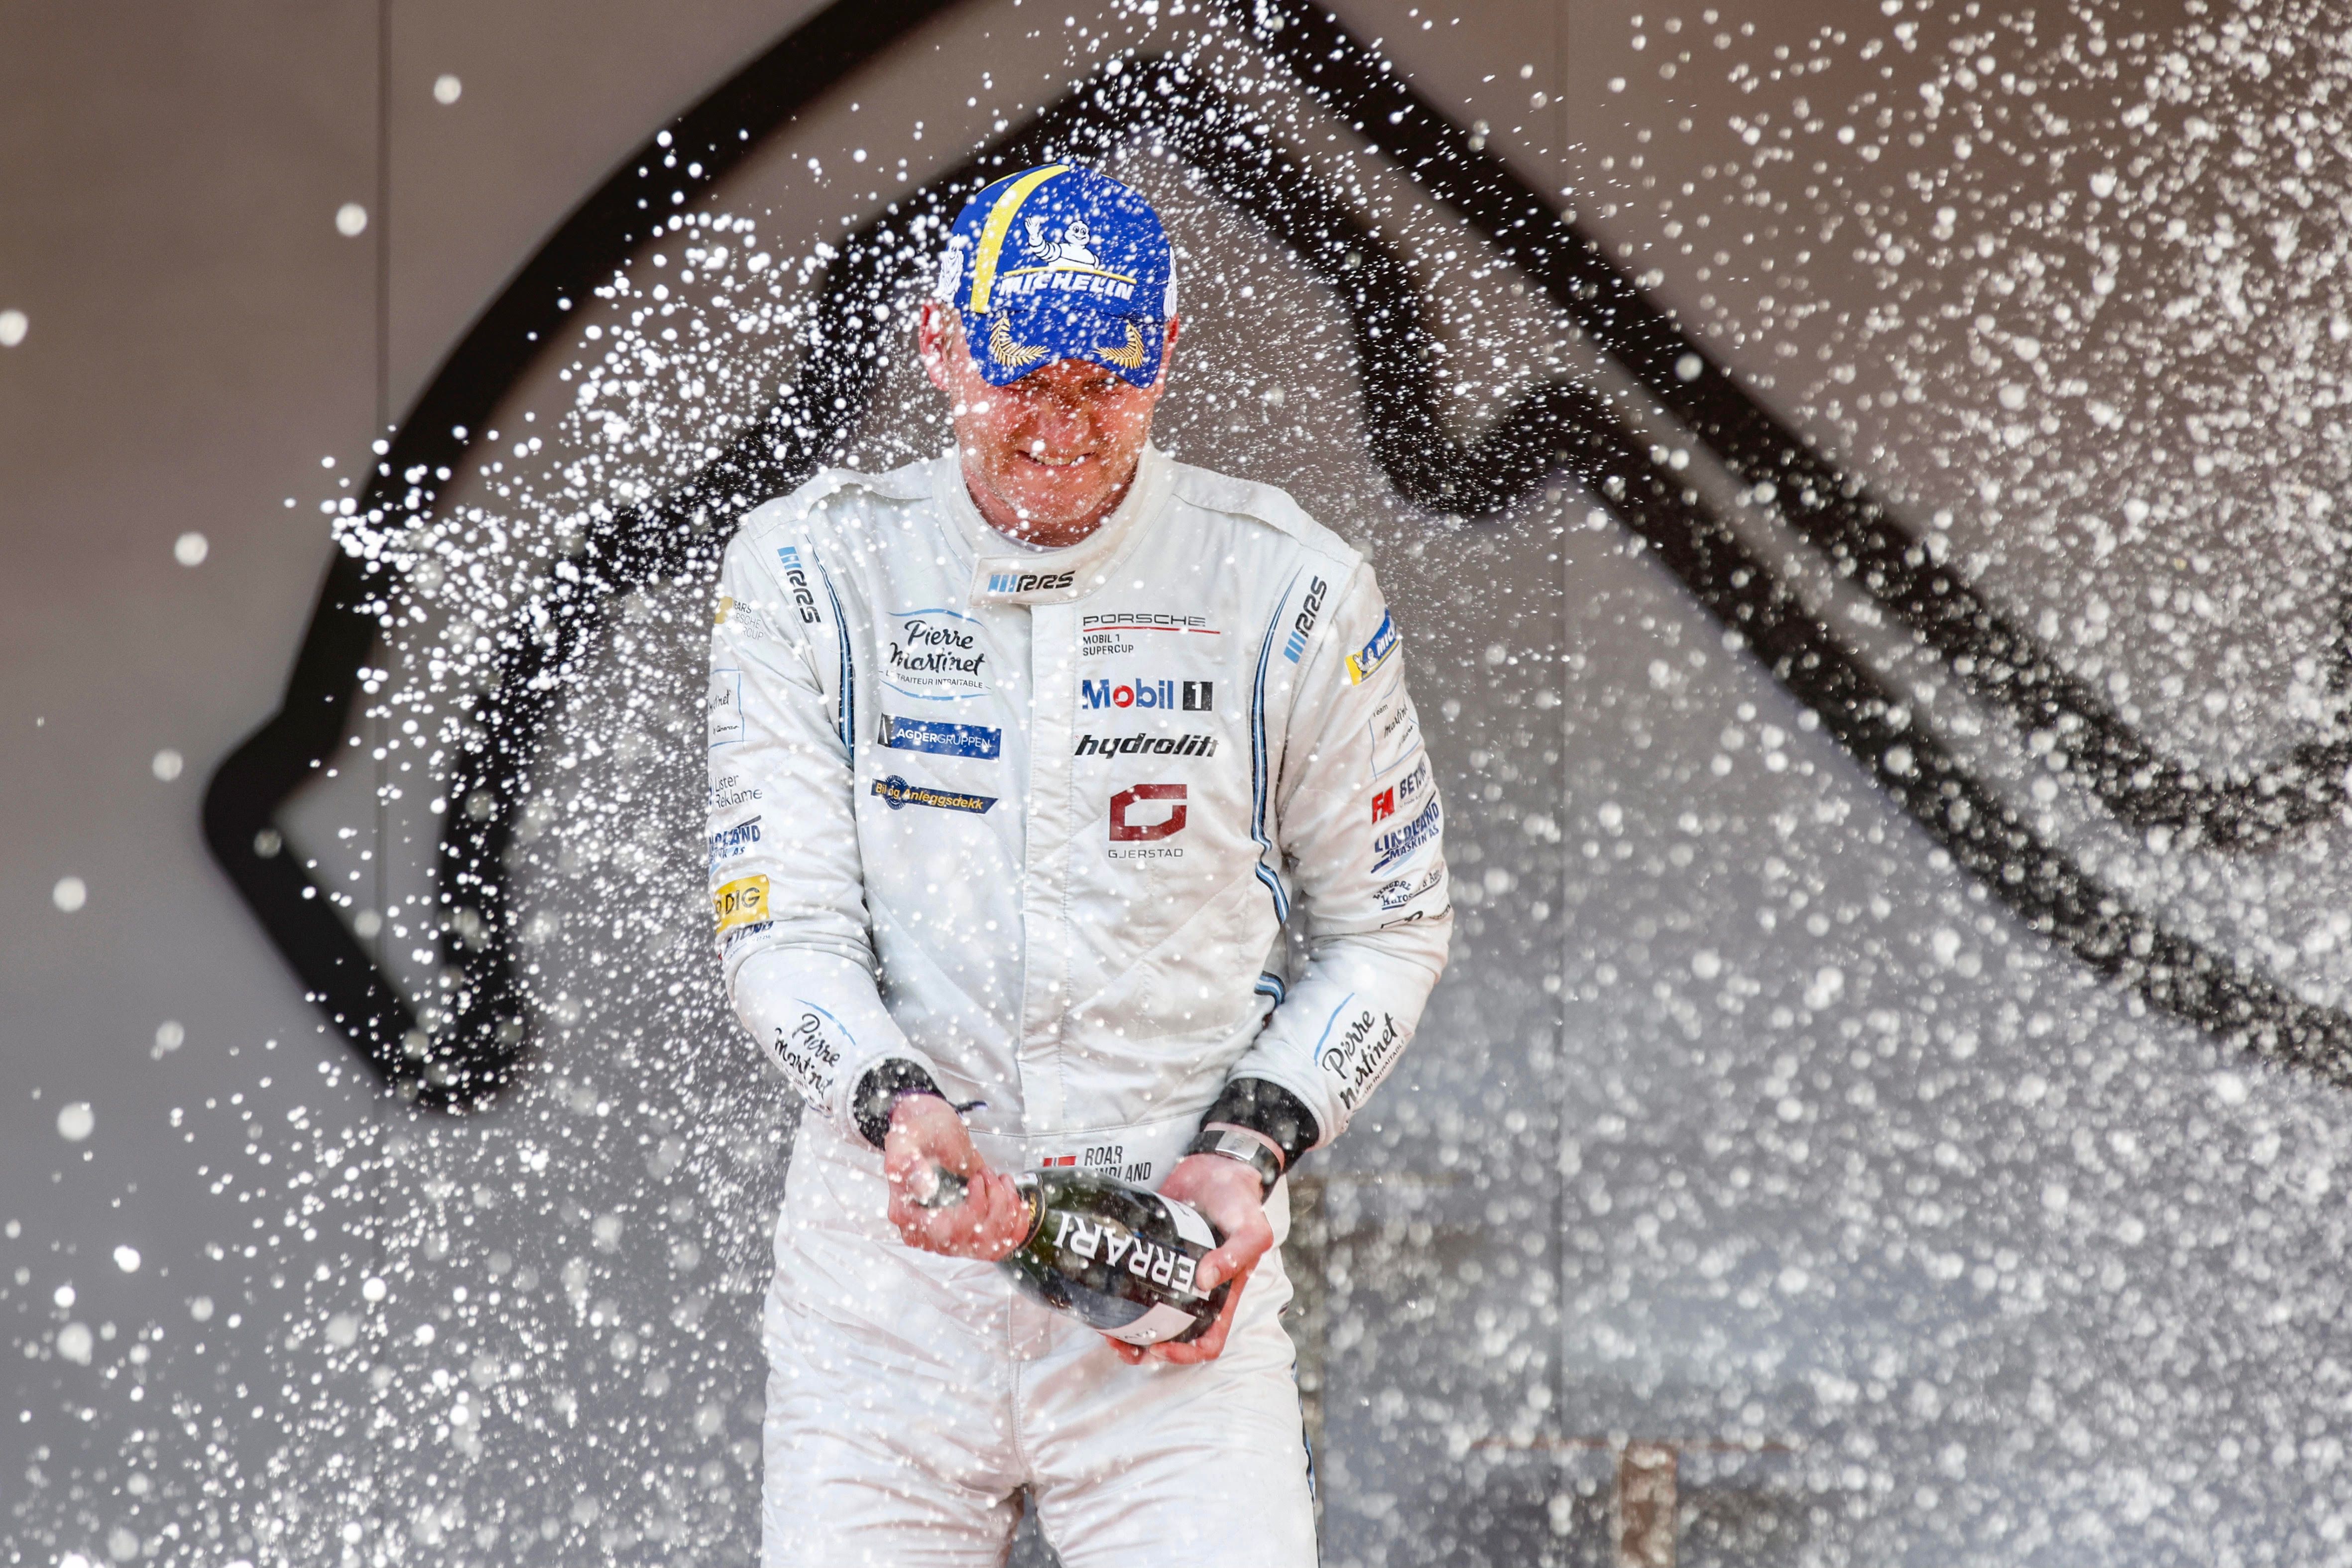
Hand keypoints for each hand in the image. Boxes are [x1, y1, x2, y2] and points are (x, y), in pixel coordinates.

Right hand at [882, 1096, 1030, 1259]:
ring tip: (1000, 1181)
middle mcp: (926, 1234)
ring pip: (990, 1245)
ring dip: (1006, 1211)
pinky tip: (1013, 1199)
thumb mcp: (905, 1139)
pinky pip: (999, 1246)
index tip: (978, 1179)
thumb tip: (924, 1188)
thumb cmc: (919, 1136)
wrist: (932, 1135)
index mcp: (907, 1215)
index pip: (947, 1231)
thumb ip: (906, 1160)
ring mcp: (948, 1239)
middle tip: (989, 1174)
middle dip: (995, 1204)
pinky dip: (1015, 1224)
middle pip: (974, 1240)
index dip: (973, 1208)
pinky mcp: (968, 1235)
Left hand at [1111, 1153, 1272, 1365]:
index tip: (1159, 1348)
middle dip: (1143, 1347)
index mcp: (1221, 1296)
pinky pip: (1130, 1283)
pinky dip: (1115, 1295)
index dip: (1185, 1355)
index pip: (1208, 1342)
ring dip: (1126, 1329)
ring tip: (1104, 1327)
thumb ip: (1238, 1253)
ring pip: (1146, 1316)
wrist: (1216, 1165)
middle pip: (1169, 1337)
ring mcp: (1170, 1274)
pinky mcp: (1150, 1254)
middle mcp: (1193, 1293)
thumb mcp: (1253, 1228)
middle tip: (1119, 1341)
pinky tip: (1098, 1293)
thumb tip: (1204, 1280)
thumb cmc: (1241, 1201)